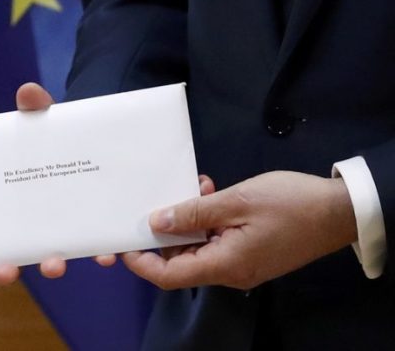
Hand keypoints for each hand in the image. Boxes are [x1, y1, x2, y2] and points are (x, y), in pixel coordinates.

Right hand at [0, 82, 117, 284]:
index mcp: (27, 209)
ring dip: (61, 263)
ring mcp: (74, 229)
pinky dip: (101, 253)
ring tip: (59, 262)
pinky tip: (106, 254)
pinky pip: (100, 248)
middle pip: (34, 257)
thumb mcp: (46, 125)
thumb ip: (36, 112)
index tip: (0, 268)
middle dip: (28, 267)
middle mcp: (48, 226)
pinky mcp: (101, 227)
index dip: (4, 262)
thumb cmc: (58, 139)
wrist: (91, 141)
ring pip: (66, 256)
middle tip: (25, 268)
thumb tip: (28, 92)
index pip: (9, 243)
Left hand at [122, 171, 357, 289]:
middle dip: (168, 229)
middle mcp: (229, 271)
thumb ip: (193, 213)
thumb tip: (156, 223)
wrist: (339, 211)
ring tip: (198, 188)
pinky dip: (208, 219)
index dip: (142, 261)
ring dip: (190, 218)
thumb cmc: (290, 204)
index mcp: (224, 265)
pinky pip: (216, 240)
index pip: (169, 276)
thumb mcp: (236, 201)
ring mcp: (240, 263)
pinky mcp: (248, 252)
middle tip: (169, 196)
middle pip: (180, 259)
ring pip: (198, 246)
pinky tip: (211, 194)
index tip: (125, 241)